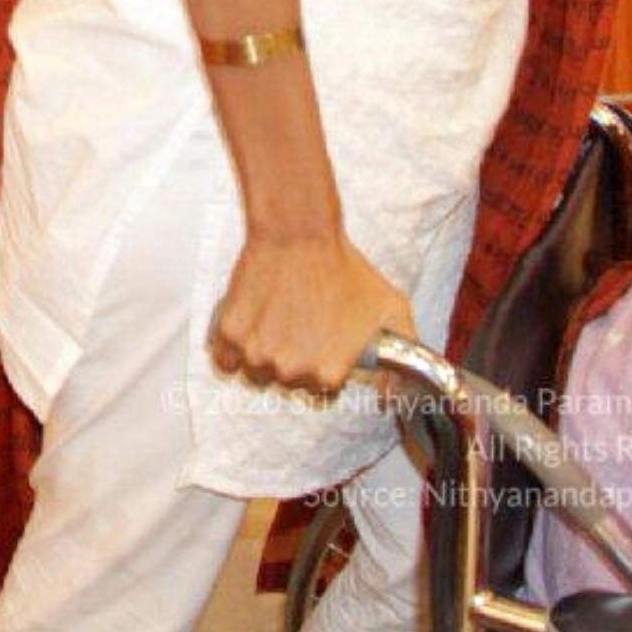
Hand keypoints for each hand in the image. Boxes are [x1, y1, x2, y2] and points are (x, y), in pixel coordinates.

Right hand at [209, 230, 414, 394]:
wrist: (300, 232)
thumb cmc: (345, 268)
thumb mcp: (392, 311)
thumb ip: (406, 359)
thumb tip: (390, 399)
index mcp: (327, 373)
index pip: (322, 391)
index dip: (323, 365)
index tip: (323, 343)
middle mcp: (290, 370)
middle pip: (288, 382)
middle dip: (294, 358)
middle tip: (300, 324)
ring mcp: (256, 352)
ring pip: (256, 372)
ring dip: (263, 353)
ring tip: (276, 319)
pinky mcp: (229, 333)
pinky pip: (225, 360)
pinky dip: (232, 348)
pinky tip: (250, 325)